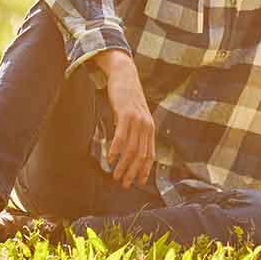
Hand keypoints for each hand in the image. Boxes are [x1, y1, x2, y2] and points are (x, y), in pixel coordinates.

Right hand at [97, 50, 156, 188]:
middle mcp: (146, 125)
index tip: (139, 182)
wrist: (125, 75)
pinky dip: (116, 149)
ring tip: (116, 175)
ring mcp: (137, 119)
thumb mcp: (134, 117)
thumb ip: (133, 132)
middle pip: (141, 155)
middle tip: (124, 184)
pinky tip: (110, 158)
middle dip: (133, 172)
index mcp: (150, 128)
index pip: (150, 154)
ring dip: (123, 164)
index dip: (145, 170)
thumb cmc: (127, 99)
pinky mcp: (126, 113)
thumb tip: (125, 150)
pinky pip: (122, 135)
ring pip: (132, 148)